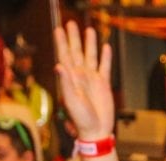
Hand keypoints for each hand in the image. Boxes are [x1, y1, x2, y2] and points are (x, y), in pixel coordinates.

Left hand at [54, 22, 113, 140]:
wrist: (96, 132)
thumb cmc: (81, 120)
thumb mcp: (71, 101)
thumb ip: (66, 83)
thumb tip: (59, 66)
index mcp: (71, 79)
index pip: (65, 56)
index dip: (61, 43)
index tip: (58, 30)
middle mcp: (81, 76)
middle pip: (76, 52)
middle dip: (74, 38)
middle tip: (70, 23)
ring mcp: (92, 80)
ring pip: (91, 56)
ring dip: (90, 43)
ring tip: (89, 30)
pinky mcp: (103, 85)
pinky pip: (105, 67)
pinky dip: (106, 57)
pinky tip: (106, 47)